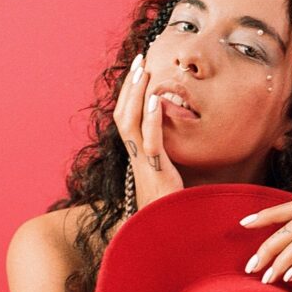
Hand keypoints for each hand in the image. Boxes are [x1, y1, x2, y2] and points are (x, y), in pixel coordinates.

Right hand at [115, 53, 183, 209]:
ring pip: (131, 123)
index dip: (129, 93)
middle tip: (139, 60)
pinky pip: (152, 142)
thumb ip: (164, 156)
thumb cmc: (167, 205)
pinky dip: (153, 119)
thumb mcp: (164, 174)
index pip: (126, 117)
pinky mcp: (156, 172)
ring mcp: (143, 163)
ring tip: (145, 71)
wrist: (165, 231)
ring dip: (137, 95)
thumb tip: (168, 139)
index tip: (137, 70)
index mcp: (136, 154)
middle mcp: (135, 156)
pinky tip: (158, 100)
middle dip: (130, 85)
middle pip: (123, 113)